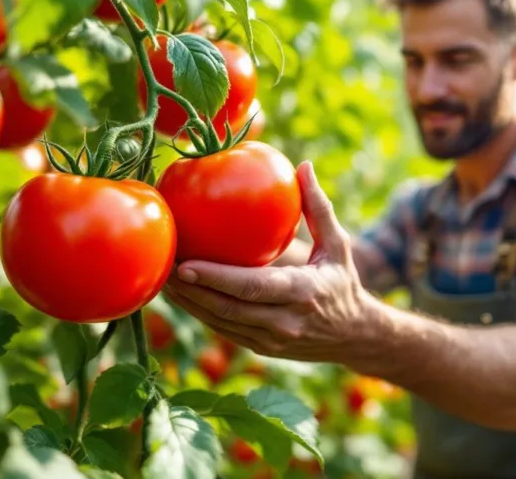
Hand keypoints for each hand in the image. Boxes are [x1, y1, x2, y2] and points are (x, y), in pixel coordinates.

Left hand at [162, 161, 378, 363]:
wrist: (355, 336)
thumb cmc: (344, 282)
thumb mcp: (338, 245)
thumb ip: (319, 208)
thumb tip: (302, 166)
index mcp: (302, 293)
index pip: (251, 287)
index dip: (215, 278)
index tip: (185, 264)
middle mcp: (284, 322)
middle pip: (226, 309)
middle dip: (189, 291)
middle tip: (161, 266)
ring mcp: (270, 341)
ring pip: (219, 323)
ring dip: (187, 303)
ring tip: (160, 278)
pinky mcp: (260, 349)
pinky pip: (223, 330)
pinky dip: (199, 312)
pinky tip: (179, 293)